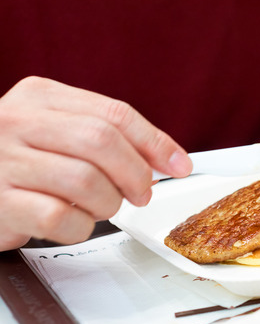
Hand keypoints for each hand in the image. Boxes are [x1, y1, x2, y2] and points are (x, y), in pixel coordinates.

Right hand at [0, 77, 191, 249]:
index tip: (179, 166)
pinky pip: (58, 217)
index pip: (114, 113)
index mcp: (40, 96)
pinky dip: (79, 227)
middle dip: (135, 174)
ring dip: (107, 203)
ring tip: (100, 208)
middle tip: (141, 194)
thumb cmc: (17, 162)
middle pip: (101, 141)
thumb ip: (106, 138)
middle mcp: (15, 120)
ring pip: (84, 181)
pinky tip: (72, 223)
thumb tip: (167, 159)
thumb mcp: (56, 133)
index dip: (155, 143)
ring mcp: (1, 160)